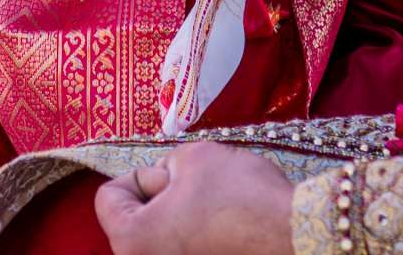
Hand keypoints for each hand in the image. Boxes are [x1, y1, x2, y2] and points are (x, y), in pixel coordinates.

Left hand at [93, 143, 296, 254]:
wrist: (294, 235)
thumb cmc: (240, 195)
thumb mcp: (192, 157)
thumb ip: (163, 167)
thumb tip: (160, 182)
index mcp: (130, 240)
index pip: (108, 197)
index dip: (140, 176)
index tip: (174, 178)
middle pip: (135, 220)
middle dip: (160, 198)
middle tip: (196, 190)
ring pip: (162, 236)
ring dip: (180, 218)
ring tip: (214, 210)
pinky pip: (185, 249)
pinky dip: (198, 237)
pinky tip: (224, 230)